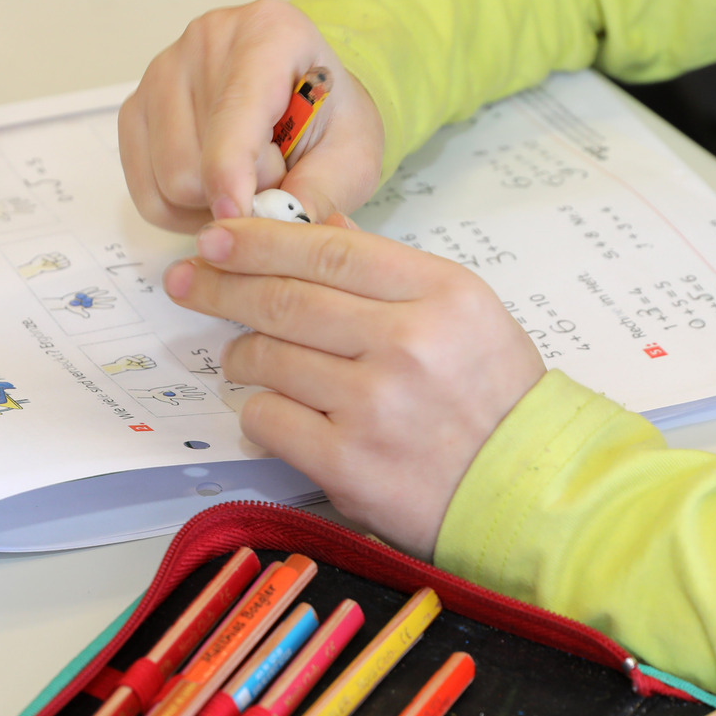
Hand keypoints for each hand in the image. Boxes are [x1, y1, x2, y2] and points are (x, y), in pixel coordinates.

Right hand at [121, 0, 384, 232]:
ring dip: (210, 204)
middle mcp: (205, 40)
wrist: (310, 103)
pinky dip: (182, 210)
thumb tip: (270, 228)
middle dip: (236, 194)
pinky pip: (147, 192)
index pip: (232, 115)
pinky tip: (215, 188)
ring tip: (247, 178)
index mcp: (268, 34)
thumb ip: (319, 192)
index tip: (238, 216)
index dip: (232, 177)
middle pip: (191, 165)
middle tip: (274, 178)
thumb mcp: (354, 158)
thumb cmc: (330, 123)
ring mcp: (162, 72)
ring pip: (166, 183)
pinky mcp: (137, 109)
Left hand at [164, 218, 544, 558]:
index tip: (218, 238)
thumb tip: (318, 223)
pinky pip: (269, 420)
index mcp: (441, 295)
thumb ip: (389, 270)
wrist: (525, 492)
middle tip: (190, 282)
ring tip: (239, 358)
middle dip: (224, 286)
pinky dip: (257, 412)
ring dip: (241, 356)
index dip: (261, 240)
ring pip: (270, 359)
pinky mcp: (348, 464)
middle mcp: (407, 344)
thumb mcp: (464, 314)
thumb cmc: (494, 401)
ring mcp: (375, 406)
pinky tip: (266, 410)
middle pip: (288, 299)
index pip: (330, 251)